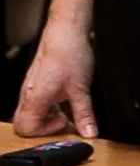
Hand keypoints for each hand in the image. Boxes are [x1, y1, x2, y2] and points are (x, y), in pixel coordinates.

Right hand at [14, 0, 96, 137]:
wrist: (66, 32)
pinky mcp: (36, 81)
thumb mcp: (81, 89)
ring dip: (48, 118)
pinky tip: (64, 100)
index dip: (48, 133)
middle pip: (25, 124)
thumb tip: (89, 133)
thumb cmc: (69, 55)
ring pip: (31, 113)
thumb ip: (84, 114)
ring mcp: (30, 88)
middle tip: (66, 124)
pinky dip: (48, 108)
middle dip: (45, 129)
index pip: (28, 130)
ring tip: (67, 112)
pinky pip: (35, 102)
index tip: (67, 126)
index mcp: (34, 100)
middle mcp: (27, 96)